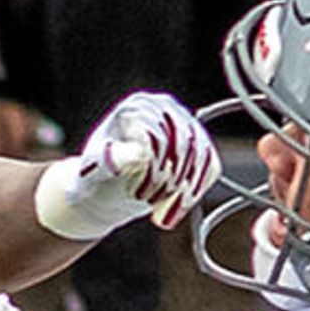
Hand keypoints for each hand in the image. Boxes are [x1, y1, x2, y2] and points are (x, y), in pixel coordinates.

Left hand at [32, 92, 218, 240]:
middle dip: (170, 179)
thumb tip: (139, 153)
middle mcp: (166, 108)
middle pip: (184, 145)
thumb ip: (116, 160)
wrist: (107, 190)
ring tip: (159, 203)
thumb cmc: (98, 179)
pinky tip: (177, 202)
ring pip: (201, 157)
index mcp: (139, 107)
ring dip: (184, 187)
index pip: (160, 137)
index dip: (155, 169)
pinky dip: (196, 189)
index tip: (142, 194)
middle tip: (150, 201)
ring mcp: (186, 125)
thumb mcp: (99, 171)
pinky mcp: (199, 146)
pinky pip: (210, 167)